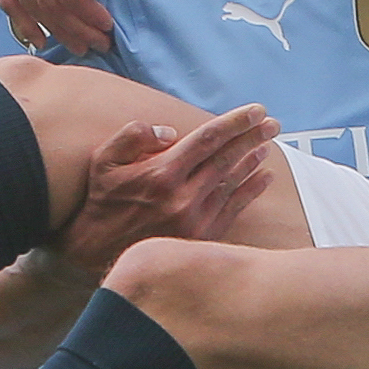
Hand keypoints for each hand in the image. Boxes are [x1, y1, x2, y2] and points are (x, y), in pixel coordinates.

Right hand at [53, 108, 279, 274]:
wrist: (95, 256)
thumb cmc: (100, 204)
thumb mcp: (103, 162)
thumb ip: (133, 137)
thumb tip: (170, 130)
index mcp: (162, 173)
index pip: (208, 139)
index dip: (235, 122)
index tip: (256, 111)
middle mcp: (183, 196)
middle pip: (227, 158)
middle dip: (253, 137)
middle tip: (272, 124)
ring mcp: (195, 219)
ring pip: (233, 183)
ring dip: (253, 161)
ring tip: (267, 145)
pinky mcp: (201, 237)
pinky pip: (233, 209)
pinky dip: (250, 191)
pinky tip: (262, 178)